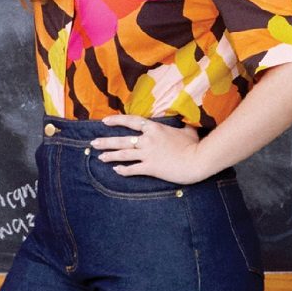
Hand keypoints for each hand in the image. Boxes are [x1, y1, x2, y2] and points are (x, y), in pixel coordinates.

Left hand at [93, 115, 208, 184]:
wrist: (197, 160)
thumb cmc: (194, 145)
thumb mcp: (188, 130)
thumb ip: (181, 125)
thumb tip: (185, 120)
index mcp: (155, 128)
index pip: (131, 121)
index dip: (117, 120)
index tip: (105, 121)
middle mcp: (148, 140)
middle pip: (122, 140)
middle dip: (106, 141)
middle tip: (94, 143)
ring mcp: (147, 154)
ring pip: (123, 154)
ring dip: (110, 156)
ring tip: (100, 156)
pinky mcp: (150, 168)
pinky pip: (132, 169)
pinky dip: (123, 170)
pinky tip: (116, 170)